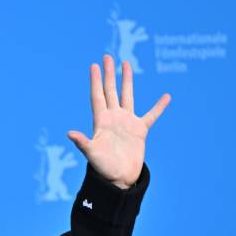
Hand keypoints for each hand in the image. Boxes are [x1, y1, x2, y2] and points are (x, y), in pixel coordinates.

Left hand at [67, 55, 170, 188]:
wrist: (118, 179)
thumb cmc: (102, 168)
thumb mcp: (92, 154)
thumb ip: (82, 142)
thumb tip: (69, 134)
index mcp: (101, 121)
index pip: (97, 96)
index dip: (96, 81)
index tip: (94, 66)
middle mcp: (113, 118)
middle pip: (110, 91)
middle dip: (109, 74)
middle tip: (107, 56)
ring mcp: (126, 123)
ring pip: (127, 96)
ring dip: (127, 81)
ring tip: (126, 64)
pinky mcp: (139, 131)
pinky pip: (151, 115)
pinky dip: (159, 107)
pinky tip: (166, 96)